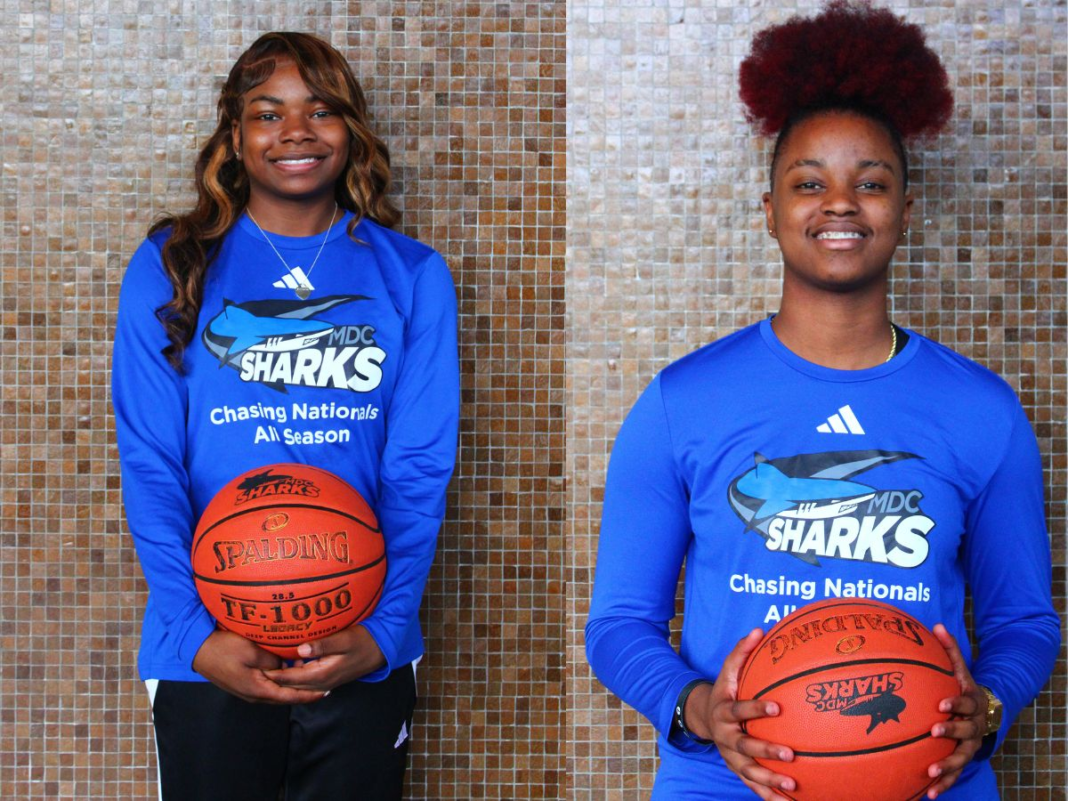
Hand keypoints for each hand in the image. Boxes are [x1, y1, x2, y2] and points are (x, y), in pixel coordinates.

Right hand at [191, 629, 325, 704]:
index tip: (325, 692)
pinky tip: (288, 672)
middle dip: (304, 692)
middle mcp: (253, 695)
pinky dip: (281, 681)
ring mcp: (247, 691)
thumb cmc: (224, 648)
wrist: (197, 649)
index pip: (289, 696)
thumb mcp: (252, 651)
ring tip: (310, 677)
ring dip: (292, 686)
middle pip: (284, 697)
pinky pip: (267, 686)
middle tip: (323, 685)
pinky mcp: (243, 684)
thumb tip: (285, 666)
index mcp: (257, 689)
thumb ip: (272, 661)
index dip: (308, 695)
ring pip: (276, 692)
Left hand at [264, 624, 385, 692]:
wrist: (382, 650)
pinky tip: (287, 663)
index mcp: (322, 674)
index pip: (290, 678)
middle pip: (290, 684)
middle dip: (273, 678)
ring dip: (282, 677)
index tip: (255, 668)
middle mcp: (321, 682)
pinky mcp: (328, 677)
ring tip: (264, 667)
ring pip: (297, 684)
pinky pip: (305, 679)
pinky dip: (293, 674)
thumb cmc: (364, 641)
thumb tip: (300, 648)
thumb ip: (323, 645)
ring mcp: (325, 682)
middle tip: (253, 669)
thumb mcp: (345, 640)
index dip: (273, 673)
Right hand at [684, 628, 795, 800]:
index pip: (740, 710)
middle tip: (790, 755)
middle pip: (745, 747)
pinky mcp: (737, 770)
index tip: (777, 707)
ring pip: (748, 772)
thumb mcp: (728, 670)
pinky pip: (753, 786)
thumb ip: (741, 651)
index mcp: (724, 711)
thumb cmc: (725, 691)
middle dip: (766, 752)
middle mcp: (726, 737)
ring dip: (769, 779)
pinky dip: (768, 795)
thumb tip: (758, 629)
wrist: (704, 717)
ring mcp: (730, 756)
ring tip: (793, 785)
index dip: (756, 708)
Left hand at [926, 624, 987, 798]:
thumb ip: (949, 650)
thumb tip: (937, 625)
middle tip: (934, 732)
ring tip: (930, 772)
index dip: (954, 703)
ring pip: (961, 757)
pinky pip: (954, 774)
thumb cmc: (963, 687)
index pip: (964, 702)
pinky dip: (943, 784)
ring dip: (947, 765)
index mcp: (971, 702)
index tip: (940, 704)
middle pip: (965, 730)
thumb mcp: (960, 669)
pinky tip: (928, 794)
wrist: (987, 711)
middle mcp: (973, 725)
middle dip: (950, 731)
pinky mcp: (963, 759)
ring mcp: (970, 744)